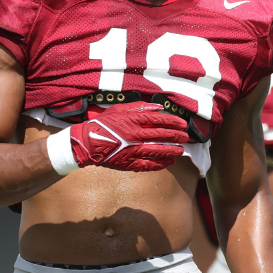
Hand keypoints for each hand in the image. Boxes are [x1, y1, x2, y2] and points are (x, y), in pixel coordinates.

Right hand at [68, 102, 188, 170]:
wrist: (87, 142)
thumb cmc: (103, 123)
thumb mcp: (120, 109)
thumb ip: (140, 107)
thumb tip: (159, 107)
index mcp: (133, 121)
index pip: (159, 120)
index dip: (173, 122)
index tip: (183, 124)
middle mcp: (135, 135)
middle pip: (161, 136)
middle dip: (176, 136)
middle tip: (186, 137)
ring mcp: (132, 150)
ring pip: (158, 151)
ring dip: (172, 151)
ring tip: (181, 150)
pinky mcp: (129, 163)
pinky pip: (148, 165)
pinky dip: (160, 164)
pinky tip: (168, 163)